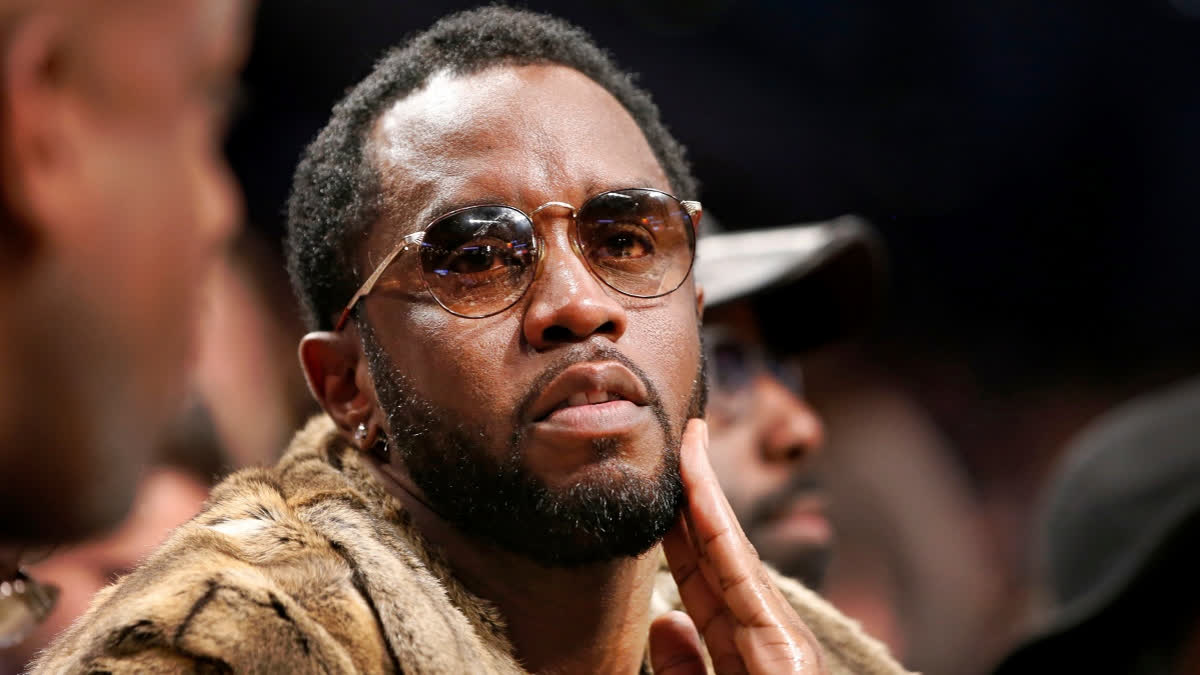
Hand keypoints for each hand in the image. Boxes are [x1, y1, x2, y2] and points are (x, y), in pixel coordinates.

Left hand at [650, 419, 825, 674]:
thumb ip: (685, 666)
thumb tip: (665, 618)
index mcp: (752, 648)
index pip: (707, 578)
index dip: (683, 529)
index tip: (664, 492)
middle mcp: (772, 633)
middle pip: (722, 551)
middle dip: (698, 492)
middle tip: (685, 437)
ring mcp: (784, 639)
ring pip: (732, 549)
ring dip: (706, 492)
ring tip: (690, 441)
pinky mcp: (784, 646)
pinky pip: (740, 573)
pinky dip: (717, 523)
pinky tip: (696, 486)